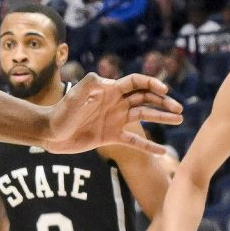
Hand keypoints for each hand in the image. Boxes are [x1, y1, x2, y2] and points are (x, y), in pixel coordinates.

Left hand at [42, 73, 184, 156]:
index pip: (136, 83)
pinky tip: (162, 152)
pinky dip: (148, 146)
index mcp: (110, 91)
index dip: (151, 84)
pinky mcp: (111, 137)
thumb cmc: (60, 112)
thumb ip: (88, 85)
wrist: (49, 134)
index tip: (164, 90)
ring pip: (144, 116)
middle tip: (178, 109)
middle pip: (146, 98)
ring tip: (179, 119)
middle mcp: (116, 104)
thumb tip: (101, 78)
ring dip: (162, 117)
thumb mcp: (73, 97)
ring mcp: (115, 120)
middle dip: (163, 102)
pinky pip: (134, 142)